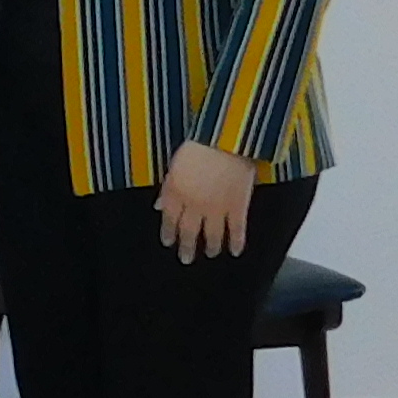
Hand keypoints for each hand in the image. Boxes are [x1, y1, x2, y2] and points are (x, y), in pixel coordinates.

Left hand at [154, 139, 256, 261]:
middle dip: (187, 247)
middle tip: (186, 258)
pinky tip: (235, 251)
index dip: (168, 233)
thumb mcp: (176, 162)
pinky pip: (237, 230)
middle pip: (189, 231)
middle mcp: (194, 205)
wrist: (226, 139)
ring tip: (212, 253)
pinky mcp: (238, 206)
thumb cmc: (200, 143)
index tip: (168, 242)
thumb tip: (159, 204)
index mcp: (176, 192)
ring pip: (213, 235)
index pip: (169, 219)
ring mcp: (217, 208)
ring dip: (211, 246)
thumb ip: (168, 186)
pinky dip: (236, 242)